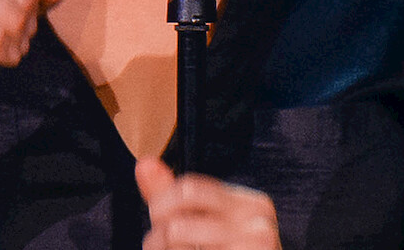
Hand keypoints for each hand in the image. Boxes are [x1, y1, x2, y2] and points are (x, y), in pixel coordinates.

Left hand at [137, 158, 280, 249]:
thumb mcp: (198, 227)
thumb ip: (170, 197)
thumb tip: (144, 162)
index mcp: (252, 204)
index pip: (189, 188)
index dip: (162, 206)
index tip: (160, 225)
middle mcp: (259, 221)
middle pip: (180, 211)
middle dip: (158, 232)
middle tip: (160, 246)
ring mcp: (256, 244)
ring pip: (176, 232)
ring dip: (161, 248)